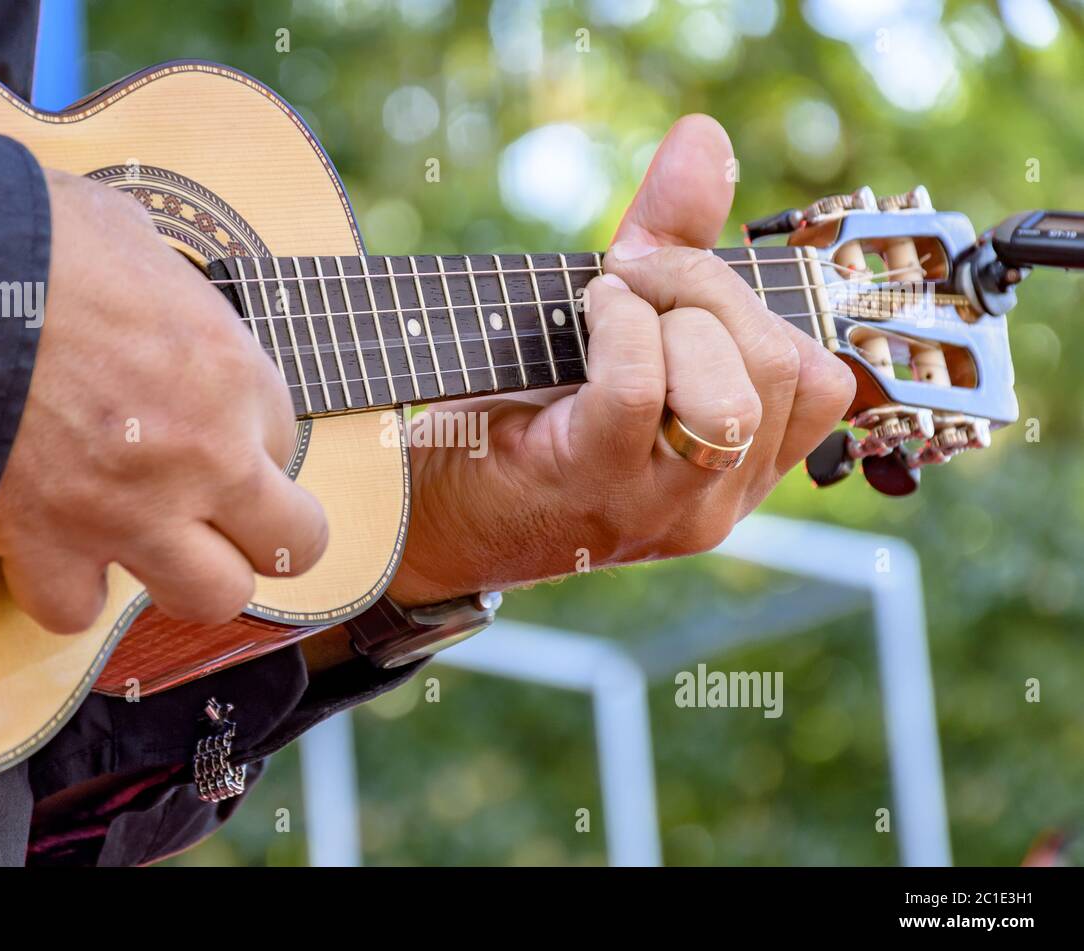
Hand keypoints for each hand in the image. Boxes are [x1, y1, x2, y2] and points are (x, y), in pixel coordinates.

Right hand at [0, 170, 327, 632]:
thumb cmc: (26, 237)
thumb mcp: (130, 238)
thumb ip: (165, 291)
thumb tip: (150, 299)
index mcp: (232, 372)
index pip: (283, 442)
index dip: (246, 440)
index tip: (207, 428)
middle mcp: (204, 455)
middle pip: (294, 544)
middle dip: (262, 535)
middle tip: (221, 517)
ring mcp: (133, 511)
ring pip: (212, 597)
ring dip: (185, 576)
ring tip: (148, 544)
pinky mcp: (47, 544)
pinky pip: (75, 610)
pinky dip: (63, 589)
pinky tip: (52, 553)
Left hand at [387, 115, 854, 605]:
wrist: (435, 511)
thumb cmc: (530, 417)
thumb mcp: (619, 330)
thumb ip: (673, 241)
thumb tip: (703, 135)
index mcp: (743, 469)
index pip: (821, 383)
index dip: (760, 308)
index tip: (676, 280)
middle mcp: (720, 499)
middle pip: (785, 373)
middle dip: (711, 292)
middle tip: (635, 276)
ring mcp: (664, 508)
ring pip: (731, 393)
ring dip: (670, 315)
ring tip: (609, 303)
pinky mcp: (596, 488)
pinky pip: (641, 390)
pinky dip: (620, 327)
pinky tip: (591, 312)